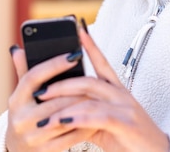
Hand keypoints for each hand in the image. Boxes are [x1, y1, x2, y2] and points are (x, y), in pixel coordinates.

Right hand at [5, 43, 95, 151]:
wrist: (19, 150)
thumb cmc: (27, 115)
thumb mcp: (23, 95)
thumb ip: (23, 71)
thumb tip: (18, 49)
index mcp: (15, 100)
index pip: (33, 77)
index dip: (54, 65)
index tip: (74, 55)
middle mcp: (20, 118)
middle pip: (55, 99)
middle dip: (77, 89)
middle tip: (95, 79)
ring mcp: (32, 136)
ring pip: (66, 117)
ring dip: (84, 106)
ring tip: (99, 96)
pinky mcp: (45, 150)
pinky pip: (71, 136)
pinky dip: (85, 125)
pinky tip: (95, 117)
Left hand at [34, 27, 169, 151]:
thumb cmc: (130, 140)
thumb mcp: (105, 124)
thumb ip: (87, 114)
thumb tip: (62, 112)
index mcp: (117, 92)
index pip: (102, 63)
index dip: (91, 46)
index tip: (78, 29)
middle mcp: (122, 95)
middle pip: (89, 80)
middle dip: (62, 84)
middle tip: (39, 91)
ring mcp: (126, 107)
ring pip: (90, 98)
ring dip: (64, 106)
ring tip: (45, 116)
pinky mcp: (127, 123)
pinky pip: (99, 116)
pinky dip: (79, 118)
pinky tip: (64, 122)